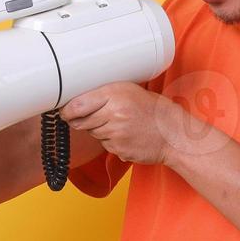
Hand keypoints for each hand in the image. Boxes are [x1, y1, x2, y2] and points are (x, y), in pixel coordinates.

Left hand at [59, 81, 186, 165]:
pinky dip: (110, 141)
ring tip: (117, 123)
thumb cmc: (154, 110)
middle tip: (87, 117)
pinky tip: (125, 135)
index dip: (67, 110)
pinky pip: (104, 145)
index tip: (64, 110)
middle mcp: (114, 113)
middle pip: (80, 121)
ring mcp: (115, 133)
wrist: (174, 134)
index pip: (77, 104)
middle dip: (80, 120)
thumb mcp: (131, 91)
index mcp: (115, 94)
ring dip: (98, 130)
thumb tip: (78, 100)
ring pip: (92, 133)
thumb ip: (105, 94)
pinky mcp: (118, 149)